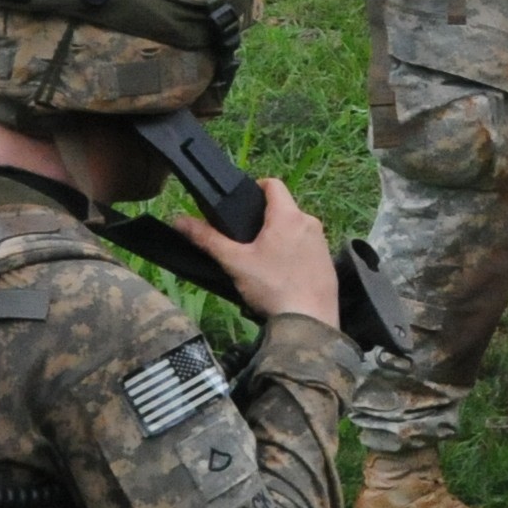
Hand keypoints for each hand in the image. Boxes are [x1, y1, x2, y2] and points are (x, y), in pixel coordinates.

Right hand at [178, 178, 340, 332]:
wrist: (309, 322)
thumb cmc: (271, 288)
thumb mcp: (235, 262)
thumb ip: (207, 239)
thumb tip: (179, 220)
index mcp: (289, 216)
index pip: (273, 184)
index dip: (255, 187)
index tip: (242, 203)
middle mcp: (311, 223)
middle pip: (284, 209)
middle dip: (265, 219)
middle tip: (245, 240)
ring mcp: (323, 243)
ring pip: (296, 229)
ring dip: (280, 237)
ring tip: (261, 260)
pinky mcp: (328, 262)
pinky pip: (308, 248)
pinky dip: (294, 254)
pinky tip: (281, 275)